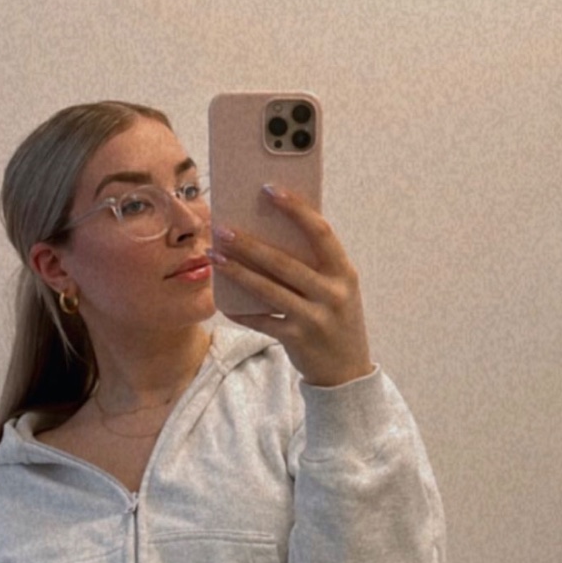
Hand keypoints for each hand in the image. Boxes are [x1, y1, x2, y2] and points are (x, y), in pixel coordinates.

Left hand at [206, 186, 373, 387]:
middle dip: (249, 243)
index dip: (295, 208)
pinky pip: (261, 320)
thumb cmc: (335, 319)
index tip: (269, 188)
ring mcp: (315, 317)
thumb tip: (269, 232)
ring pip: (268, 289)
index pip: (320, 232)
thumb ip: (313, 265)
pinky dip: (240, 310)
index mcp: (344, 273)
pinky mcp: (297, 338)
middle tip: (222, 227)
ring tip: (214, 254)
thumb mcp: (335, 289)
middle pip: (284, 261)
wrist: (347, 373)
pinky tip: (223, 300)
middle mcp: (333, 293)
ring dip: (237, 270)